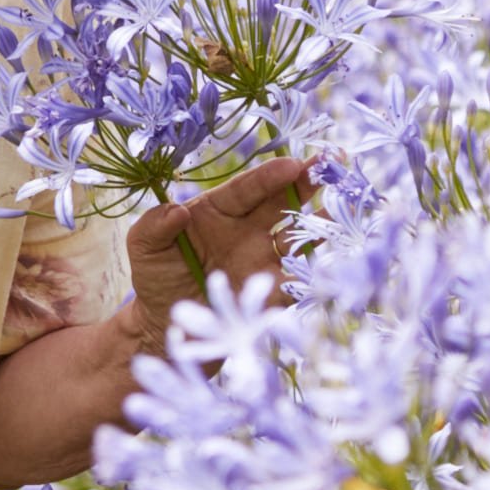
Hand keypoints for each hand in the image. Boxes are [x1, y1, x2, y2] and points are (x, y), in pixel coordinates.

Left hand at [123, 155, 316, 328]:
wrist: (167, 326)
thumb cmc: (156, 278)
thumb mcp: (144, 249)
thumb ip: (154, 226)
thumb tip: (175, 212)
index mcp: (220, 211)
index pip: (247, 189)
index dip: (270, 177)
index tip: (293, 164)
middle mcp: (248, 231)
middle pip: (282, 203)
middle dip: (307, 183)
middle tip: (334, 163)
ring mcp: (263, 261)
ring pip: (298, 238)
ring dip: (321, 223)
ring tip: (346, 208)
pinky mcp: (272, 293)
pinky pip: (299, 281)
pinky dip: (316, 272)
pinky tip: (335, 262)